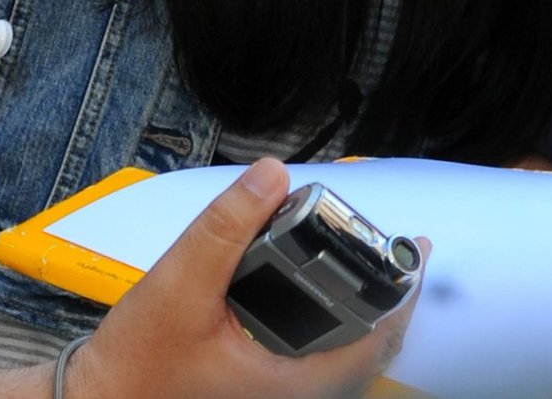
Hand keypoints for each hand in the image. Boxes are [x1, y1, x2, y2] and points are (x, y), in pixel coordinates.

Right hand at [69, 158, 421, 398]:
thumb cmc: (134, 367)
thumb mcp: (177, 287)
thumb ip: (224, 230)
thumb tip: (271, 174)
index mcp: (291, 385)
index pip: (375, 341)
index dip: (402, 292)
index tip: (417, 249)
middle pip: (367, 350)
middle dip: (386, 297)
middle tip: (396, 247)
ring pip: (342, 360)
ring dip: (359, 312)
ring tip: (364, 261)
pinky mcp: (261, 394)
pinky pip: (315, 363)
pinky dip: (329, 327)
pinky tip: (316, 294)